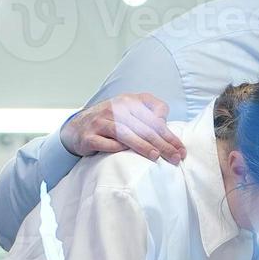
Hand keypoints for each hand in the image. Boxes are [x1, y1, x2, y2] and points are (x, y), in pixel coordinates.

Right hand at [60, 93, 183, 163]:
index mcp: (129, 101)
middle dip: (162, 143)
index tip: (181, 150)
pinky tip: (126, 155)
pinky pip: (104, 143)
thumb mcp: (130, 112)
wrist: (77, 127)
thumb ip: (150, 115)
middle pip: (143, 127)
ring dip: (141, 145)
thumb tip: (166, 125)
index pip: (154, 118)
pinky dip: (115, 148)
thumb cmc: (111, 122)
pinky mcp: (89, 136)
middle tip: (175, 158)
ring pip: (124, 133)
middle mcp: (115, 109)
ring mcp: (100, 122)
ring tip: (155, 156)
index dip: (170, 135)